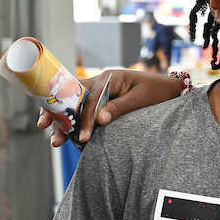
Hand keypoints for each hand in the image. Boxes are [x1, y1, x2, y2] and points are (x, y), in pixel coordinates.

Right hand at [37, 70, 185, 145]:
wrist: (171, 89)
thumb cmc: (158, 91)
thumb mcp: (141, 99)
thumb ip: (120, 108)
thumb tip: (99, 121)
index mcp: (109, 79)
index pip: (88, 99)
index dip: (82, 118)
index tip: (82, 136)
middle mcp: (100, 83)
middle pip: (72, 99)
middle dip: (59, 115)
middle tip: (48, 131)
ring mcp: (100, 92)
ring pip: (74, 106)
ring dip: (63, 121)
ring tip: (55, 140)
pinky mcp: (102, 101)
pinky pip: (83, 111)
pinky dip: (74, 122)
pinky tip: (67, 135)